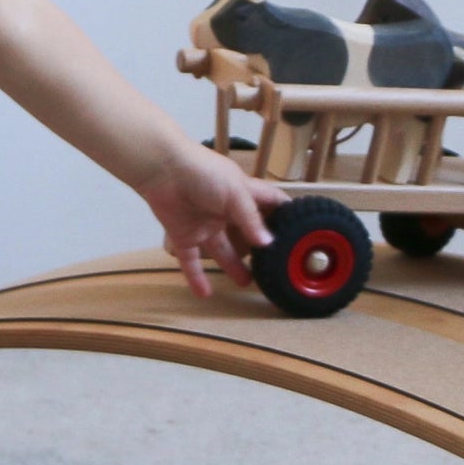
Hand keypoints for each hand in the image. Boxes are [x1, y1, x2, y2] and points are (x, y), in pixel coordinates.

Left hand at [133, 142, 287, 298]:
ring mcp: (204, 224)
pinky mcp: (183, 235)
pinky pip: (190, 260)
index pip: (269, 202)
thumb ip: (251, 218)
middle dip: (259, 249)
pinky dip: (195, 277)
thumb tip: (269, 244)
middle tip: (275, 268)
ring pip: (221, 250)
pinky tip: (204, 294)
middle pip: (245, 232)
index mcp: (242, 193)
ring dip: (233, 267)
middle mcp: (224, 211)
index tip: (302, 230)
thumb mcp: (235, 192)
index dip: (285, 213)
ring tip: (247, 284)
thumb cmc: (202, 172)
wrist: (161, 169)